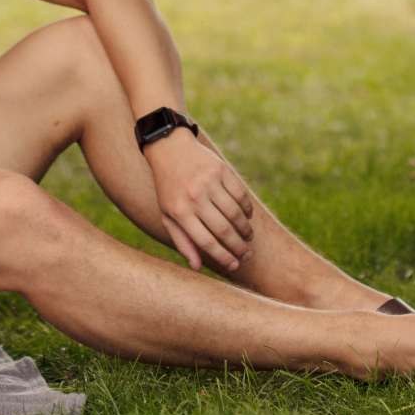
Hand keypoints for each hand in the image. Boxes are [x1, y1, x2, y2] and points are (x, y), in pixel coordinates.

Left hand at [144, 128, 254, 273]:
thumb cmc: (168, 188)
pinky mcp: (221, 169)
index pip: (206, 242)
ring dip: (245, 229)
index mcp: (180, 212)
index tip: (234, 265)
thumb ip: (182, 241)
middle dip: (239, 247)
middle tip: (247, 255)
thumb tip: (197, 266)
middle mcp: (195, 197)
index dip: (223, 257)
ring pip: (235, 213)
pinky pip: (240, 194)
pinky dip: (246, 209)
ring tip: (248, 237)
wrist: (169, 148)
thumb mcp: (167, 214)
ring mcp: (209, 182)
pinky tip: (247, 217)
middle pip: (224, 230)